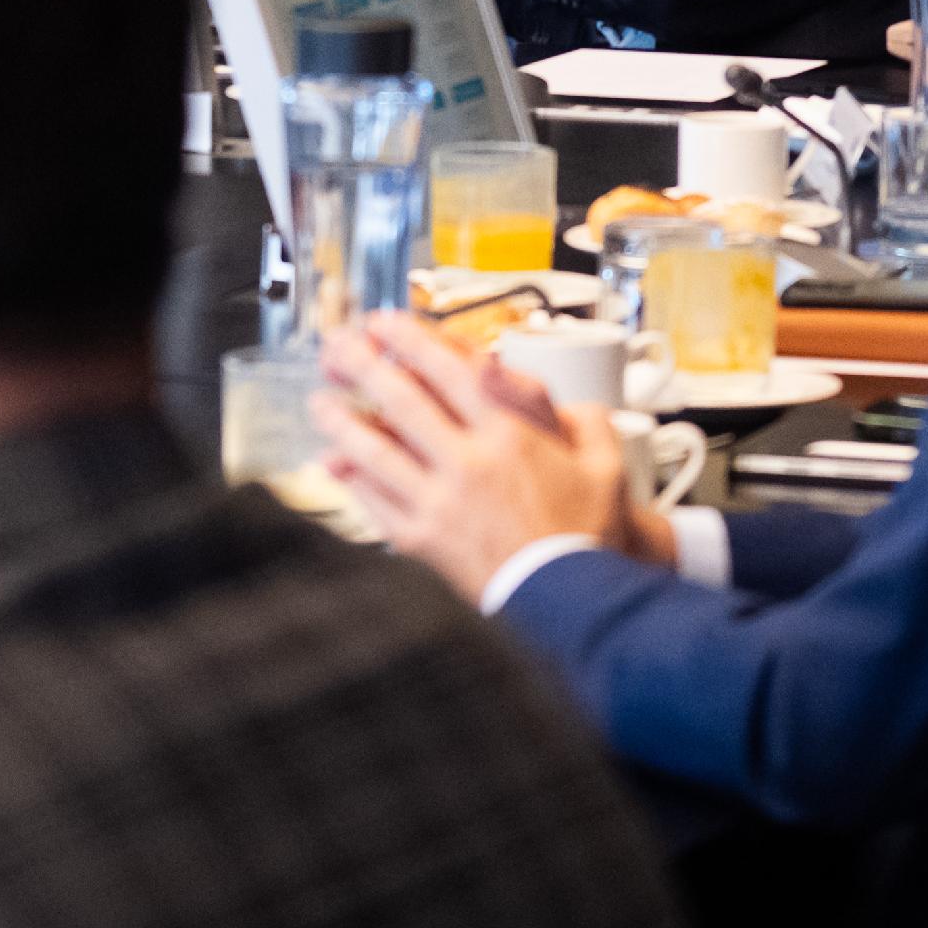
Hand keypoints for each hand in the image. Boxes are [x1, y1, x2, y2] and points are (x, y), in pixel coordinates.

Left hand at [314, 313, 627, 601]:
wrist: (567, 603)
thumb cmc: (585, 539)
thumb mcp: (607, 470)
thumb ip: (592, 425)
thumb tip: (574, 405)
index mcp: (508, 435)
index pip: (448, 370)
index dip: (411, 340)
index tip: (385, 324)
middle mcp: (466, 462)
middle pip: (401, 399)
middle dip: (362, 364)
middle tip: (338, 346)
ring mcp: (438, 502)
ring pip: (375, 449)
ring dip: (342, 421)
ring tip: (321, 401)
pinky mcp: (421, 539)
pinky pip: (374, 501)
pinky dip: (350, 479)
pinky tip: (332, 463)